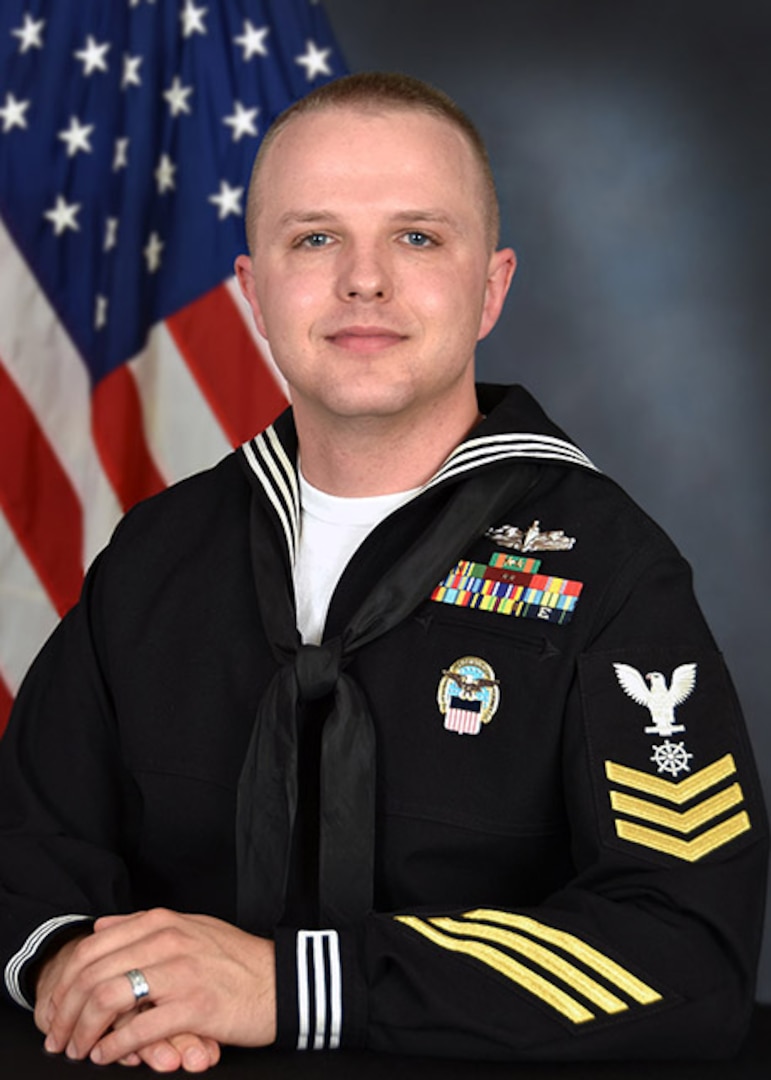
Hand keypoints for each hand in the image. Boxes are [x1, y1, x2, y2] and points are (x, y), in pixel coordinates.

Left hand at [41, 908, 275, 1067]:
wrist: (281, 980)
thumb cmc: (235, 959)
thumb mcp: (190, 927)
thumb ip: (143, 925)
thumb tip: (100, 927)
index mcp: (163, 921)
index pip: (92, 947)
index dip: (65, 981)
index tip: (56, 1007)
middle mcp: (167, 941)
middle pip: (92, 975)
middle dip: (65, 1011)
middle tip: (57, 1036)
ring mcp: (181, 973)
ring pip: (108, 1000)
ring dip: (83, 1031)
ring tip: (78, 1049)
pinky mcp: (194, 1007)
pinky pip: (138, 1030)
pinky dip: (114, 1048)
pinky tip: (107, 1056)